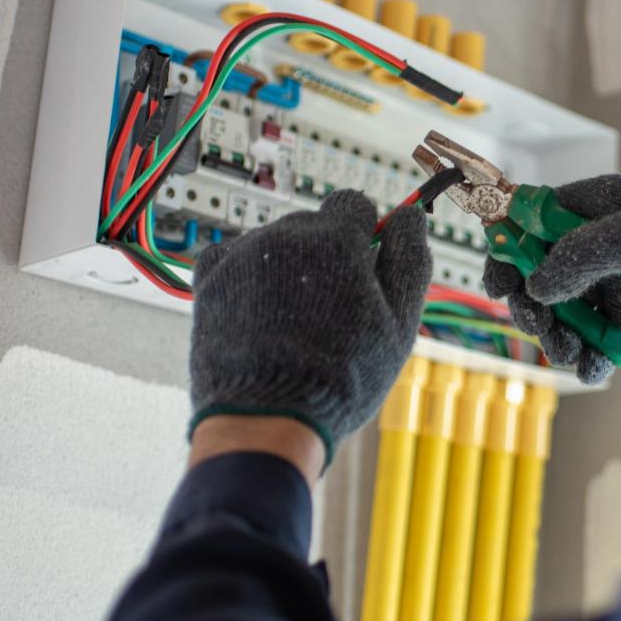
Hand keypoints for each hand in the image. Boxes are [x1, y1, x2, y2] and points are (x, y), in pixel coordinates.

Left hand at [188, 190, 430, 463]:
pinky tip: (260, 314)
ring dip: (287, 267)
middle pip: (314, 223)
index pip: (355, 204)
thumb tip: (411, 217)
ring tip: (294, 321)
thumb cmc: (341, 376)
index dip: (366, 233)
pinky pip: (233, 258)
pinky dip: (247, 278)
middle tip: (333, 307)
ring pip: (275, 243)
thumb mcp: (399, 322)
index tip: (365, 264)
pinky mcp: (210, 278)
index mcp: (336, 237)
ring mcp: (243, 254)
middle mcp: (286, 234)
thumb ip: (409, 260)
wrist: (268, 417)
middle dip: (326, 253)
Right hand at [486, 174, 620, 382]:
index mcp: (592, 205)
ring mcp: (616, 277)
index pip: (527, 221)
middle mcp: (598, 240)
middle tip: (541, 329)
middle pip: (539, 274)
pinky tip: (596, 369)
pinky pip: (599, 335)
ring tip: (572, 354)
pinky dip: (592, 355)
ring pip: (566, 311)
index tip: (497, 288)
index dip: (506, 252)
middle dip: (533, 306)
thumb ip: (576, 257)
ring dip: (560, 337)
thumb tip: (535, 288)